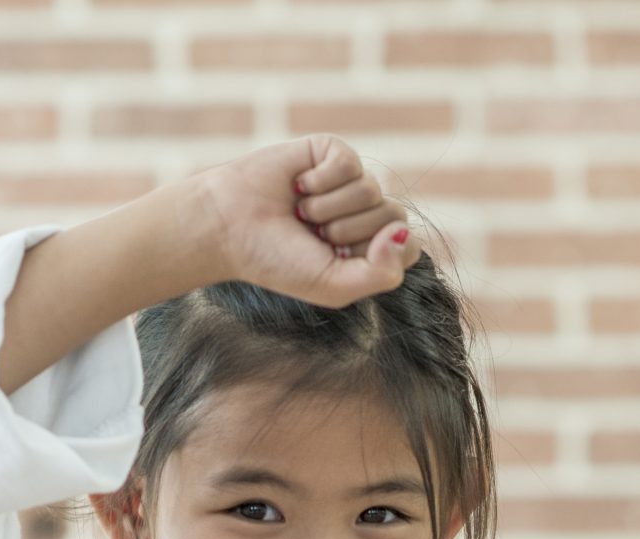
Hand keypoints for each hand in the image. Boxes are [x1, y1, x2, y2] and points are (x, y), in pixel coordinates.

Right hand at [194, 135, 422, 309]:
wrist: (230, 228)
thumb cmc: (277, 261)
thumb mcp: (334, 285)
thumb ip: (381, 273)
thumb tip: (402, 234)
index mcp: (370, 248)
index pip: (409, 247)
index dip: (377, 255)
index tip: (339, 258)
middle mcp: (365, 212)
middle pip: (394, 216)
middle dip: (348, 232)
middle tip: (314, 235)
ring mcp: (351, 181)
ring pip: (371, 190)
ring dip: (328, 208)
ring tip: (301, 213)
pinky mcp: (333, 152)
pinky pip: (349, 164)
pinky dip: (320, 181)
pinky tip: (298, 186)